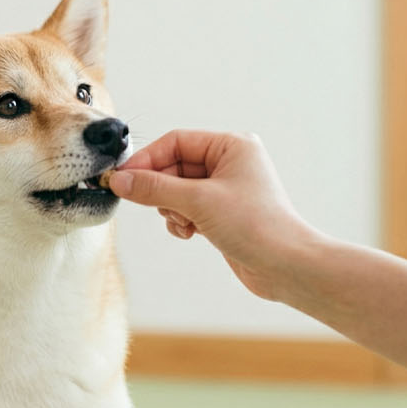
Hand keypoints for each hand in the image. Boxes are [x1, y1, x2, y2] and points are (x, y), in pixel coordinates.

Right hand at [108, 129, 318, 300]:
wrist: (286, 266)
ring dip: (172, 208)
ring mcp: (226, 189)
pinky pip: (188, 209)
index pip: (176, 142)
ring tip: (185, 223)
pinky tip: (191, 233)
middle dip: (162, 190)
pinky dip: (182, 220)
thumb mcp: (198, 201)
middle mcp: (230, 163)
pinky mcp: (223, 213)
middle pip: (174, 166)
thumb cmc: (256, 226)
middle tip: (154, 206)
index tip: (122, 178)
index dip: (147, 160)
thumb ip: (154, 188)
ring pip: (178, 191)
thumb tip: (120, 180)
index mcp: (231, 146)